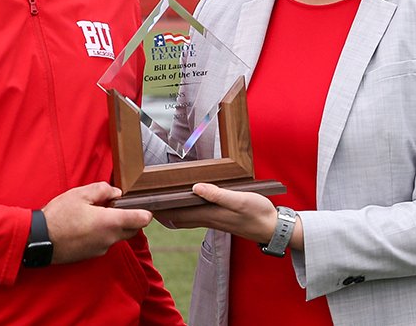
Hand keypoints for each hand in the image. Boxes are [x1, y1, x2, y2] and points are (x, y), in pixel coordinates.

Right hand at [42, 182, 151, 264]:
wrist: (40, 240)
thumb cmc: (59, 216)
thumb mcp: (80, 194)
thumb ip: (102, 190)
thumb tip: (116, 193)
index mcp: (110, 222)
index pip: (142, 220)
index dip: (146, 211)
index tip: (142, 205)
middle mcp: (110, 238)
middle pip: (133, 229)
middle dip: (130, 218)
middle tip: (114, 206)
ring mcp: (101, 249)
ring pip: (118, 236)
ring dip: (114, 226)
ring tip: (96, 214)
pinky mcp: (92, 255)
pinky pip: (105, 242)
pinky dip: (103, 234)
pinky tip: (87, 226)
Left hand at [154, 183, 278, 243]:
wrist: (273, 228)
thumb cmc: (257, 212)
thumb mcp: (239, 199)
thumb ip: (218, 194)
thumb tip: (194, 188)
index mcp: (208, 214)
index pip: (176, 213)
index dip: (159, 209)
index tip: (142, 202)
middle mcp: (207, 218)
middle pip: (176, 216)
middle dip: (160, 210)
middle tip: (143, 200)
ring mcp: (212, 219)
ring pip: (184, 216)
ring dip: (170, 209)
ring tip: (157, 199)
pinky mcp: (219, 217)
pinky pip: (195, 214)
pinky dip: (184, 208)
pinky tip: (184, 200)